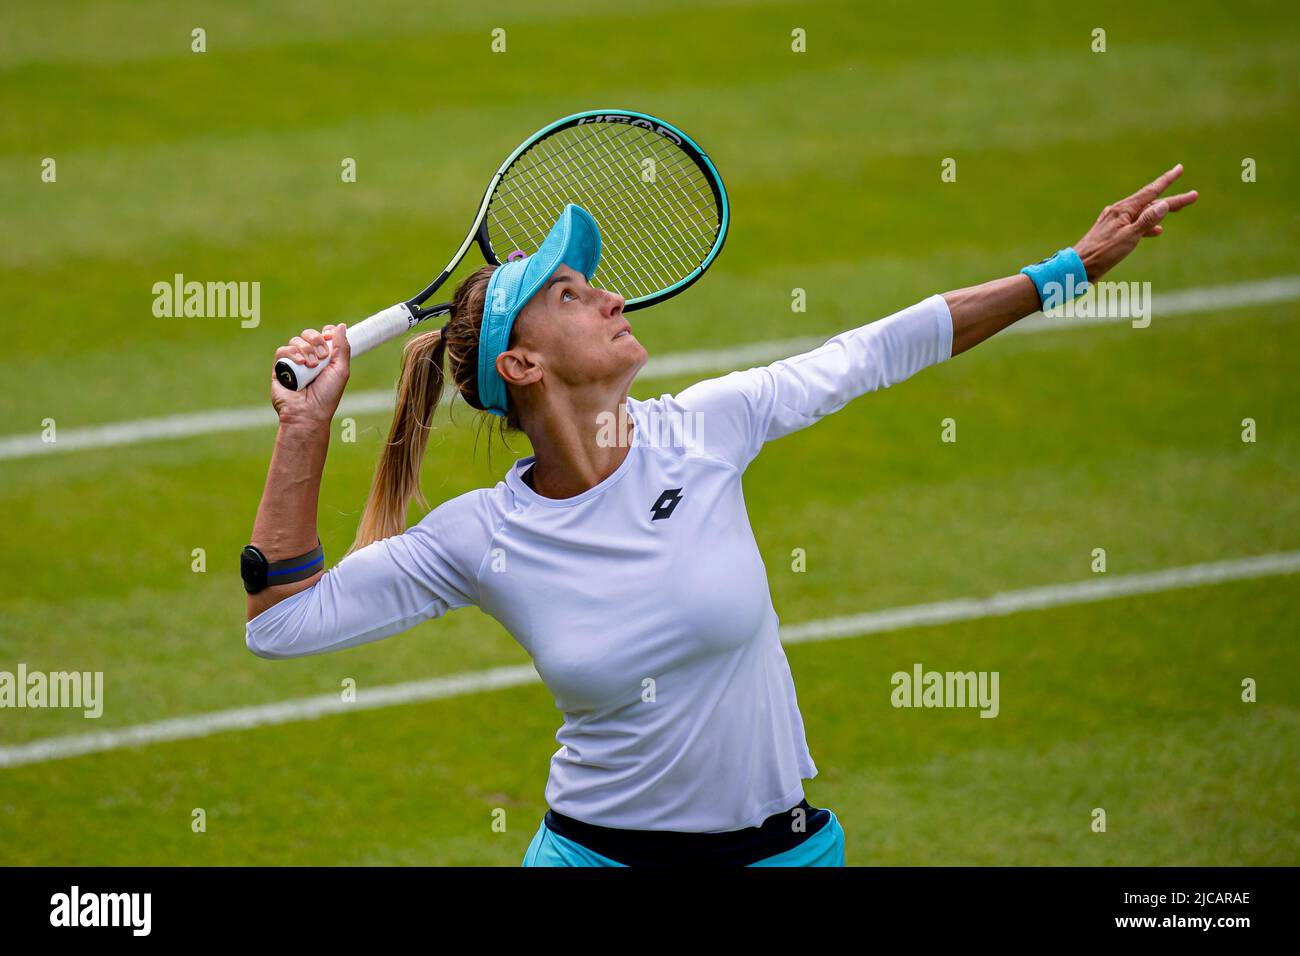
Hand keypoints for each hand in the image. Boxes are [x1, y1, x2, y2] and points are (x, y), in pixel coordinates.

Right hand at [271, 323, 349, 427]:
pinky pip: (282, 350)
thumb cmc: (327, 395)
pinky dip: (292, 353)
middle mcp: (308, 358)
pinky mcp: (279, 368)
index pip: (323, 335)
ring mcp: (293, 362)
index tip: (330, 337)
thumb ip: (342, 347)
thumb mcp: (341, 370)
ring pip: (296, 341)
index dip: (327, 332)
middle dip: (317, 340)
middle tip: (323, 355)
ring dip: (306, 349)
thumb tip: (341, 325)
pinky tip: (300, 364)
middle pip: (309, 334)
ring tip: (312, 365)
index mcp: (324, 358)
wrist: (309, 413)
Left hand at [1073, 164, 1198, 282]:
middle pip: (1150, 203)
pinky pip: (1134, 225)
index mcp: (1123, 210)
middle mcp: (1119, 212)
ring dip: (1160, 212)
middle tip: (1193, 196)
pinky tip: (1157, 231)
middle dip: (1172, 200)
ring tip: (1176, 209)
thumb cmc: (1102, 254)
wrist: (1078, 267)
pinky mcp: (1111, 233)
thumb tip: (1163, 204)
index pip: (1151, 192)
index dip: (1167, 180)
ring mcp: (1114, 222)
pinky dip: (1147, 226)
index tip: (1180, 168)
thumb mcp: (1128, 237)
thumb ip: (1146, 221)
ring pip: (1143, 214)